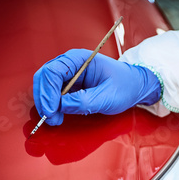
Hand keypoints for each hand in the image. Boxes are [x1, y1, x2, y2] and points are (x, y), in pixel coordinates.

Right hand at [33, 49, 160, 124]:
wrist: (134, 86)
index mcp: (79, 59)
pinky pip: (52, 94)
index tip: (51, 110)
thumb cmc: (125, 86)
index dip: (48, 92)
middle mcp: (70, 64)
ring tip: (55, 120)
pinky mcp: (68, 86)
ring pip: (45, 86)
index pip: (53, 71)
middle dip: (44, 99)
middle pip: (44, 78)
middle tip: (51, 119)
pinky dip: (51, 105)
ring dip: (46, 104)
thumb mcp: (108, 96)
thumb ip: (85, 101)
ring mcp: (68, 75)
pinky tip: (57, 115)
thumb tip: (61, 106)